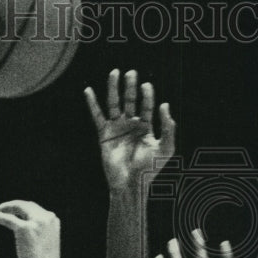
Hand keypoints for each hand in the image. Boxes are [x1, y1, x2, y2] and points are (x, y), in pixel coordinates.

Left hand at [0, 200, 60, 257]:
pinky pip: (8, 219)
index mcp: (53, 220)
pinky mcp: (25, 229)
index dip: (22, 209)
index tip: (12, 212)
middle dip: (13, 206)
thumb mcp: (45, 241)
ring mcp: (36, 222)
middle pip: (26, 205)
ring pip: (18, 208)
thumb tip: (22, 226)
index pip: (35, 209)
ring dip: (5, 208)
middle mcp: (46, 218)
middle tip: (1, 209)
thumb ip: (38, 230)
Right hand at [84, 69, 175, 190]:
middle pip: (130, 100)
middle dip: (131, 86)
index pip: (147, 106)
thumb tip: (165, 104)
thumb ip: (168, 127)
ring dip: (114, 88)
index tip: (147, 86)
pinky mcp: (104, 134)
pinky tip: (88, 90)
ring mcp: (117, 128)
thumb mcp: (166, 148)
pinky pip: (97, 116)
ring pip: (114, 104)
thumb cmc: (150, 170)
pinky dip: (92, 103)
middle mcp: (131, 125)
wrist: (131, 184)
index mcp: (146, 127)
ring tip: (115, 72)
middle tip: (132, 72)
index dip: (148, 95)